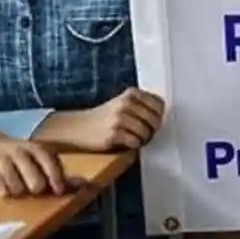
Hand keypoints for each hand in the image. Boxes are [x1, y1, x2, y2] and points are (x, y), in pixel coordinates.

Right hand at [0, 132, 71, 197]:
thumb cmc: (22, 155)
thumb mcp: (40, 157)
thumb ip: (58, 171)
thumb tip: (84, 185)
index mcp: (37, 148)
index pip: (50, 165)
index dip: (56, 180)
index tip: (58, 191)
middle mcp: (21, 152)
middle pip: (36, 183)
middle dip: (37, 188)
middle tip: (34, 187)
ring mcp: (4, 160)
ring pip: (18, 189)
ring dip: (19, 191)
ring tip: (18, 185)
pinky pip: (2, 190)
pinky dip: (5, 192)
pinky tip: (5, 186)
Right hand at [49, 88, 165, 151]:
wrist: (77, 127)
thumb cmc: (104, 117)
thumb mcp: (123, 103)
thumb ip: (142, 104)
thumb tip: (162, 117)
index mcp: (131, 93)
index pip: (159, 104)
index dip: (159, 116)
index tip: (153, 122)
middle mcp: (126, 103)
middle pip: (155, 119)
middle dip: (153, 129)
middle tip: (146, 134)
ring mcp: (119, 118)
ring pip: (146, 132)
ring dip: (144, 139)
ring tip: (136, 139)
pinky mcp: (113, 134)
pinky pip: (135, 142)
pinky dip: (135, 145)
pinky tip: (128, 143)